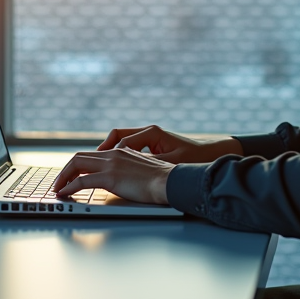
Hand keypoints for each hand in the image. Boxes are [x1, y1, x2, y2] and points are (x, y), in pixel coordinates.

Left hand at [53, 148, 174, 203]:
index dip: (77, 165)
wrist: (170, 181)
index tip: (70, 175)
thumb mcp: (141, 169)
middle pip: (79, 157)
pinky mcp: (110, 177)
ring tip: (57, 189)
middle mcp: (113, 154)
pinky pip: (81, 181)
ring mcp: (111, 164)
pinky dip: (69, 186)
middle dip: (65, 170)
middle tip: (59, 182)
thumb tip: (120, 179)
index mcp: (120, 152)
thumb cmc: (161, 180)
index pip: (91, 154)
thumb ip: (128, 169)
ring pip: (76, 165)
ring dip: (63, 178)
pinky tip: (64, 194)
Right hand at [96, 125, 242, 163]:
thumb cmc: (194, 157)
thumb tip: (132, 168)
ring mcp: (149, 136)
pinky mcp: (152, 144)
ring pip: (121, 139)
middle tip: (88, 163)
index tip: (100, 165)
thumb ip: (150, 164)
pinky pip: (128, 145)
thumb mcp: (172, 162)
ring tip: (98, 165)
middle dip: (103, 149)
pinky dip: (118, 153)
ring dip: (109, 151)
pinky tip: (115, 167)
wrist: (210, 154)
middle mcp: (148, 131)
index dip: (110, 154)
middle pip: (117, 135)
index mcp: (152, 133)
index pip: (122, 141)